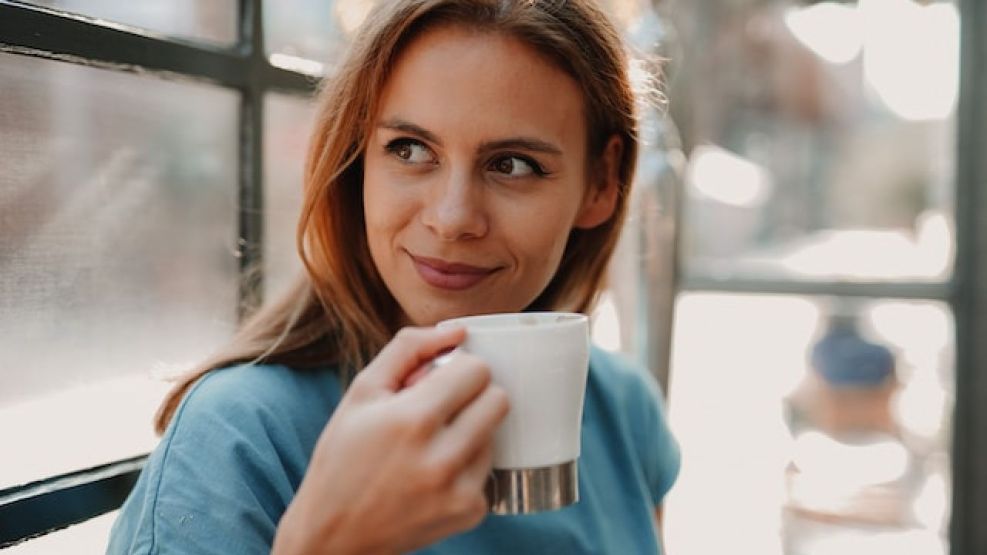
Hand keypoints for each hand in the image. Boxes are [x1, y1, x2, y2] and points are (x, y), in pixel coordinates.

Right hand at [272, 326, 509, 554]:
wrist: (333, 535)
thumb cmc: (343, 456)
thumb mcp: (362, 392)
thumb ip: (408, 349)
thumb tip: (459, 330)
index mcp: (412, 420)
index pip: (477, 370)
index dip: (458, 369)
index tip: (438, 381)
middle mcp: (441, 458)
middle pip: (498, 400)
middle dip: (473, 395)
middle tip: (443, 408)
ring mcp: (459, 490)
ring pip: (495, 434)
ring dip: (471, 432)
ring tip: (431, 445)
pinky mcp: (470, 513)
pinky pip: (489, 471)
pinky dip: (467, 467)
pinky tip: (433, 475)